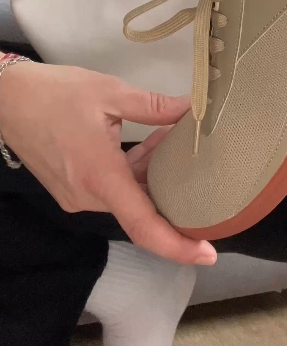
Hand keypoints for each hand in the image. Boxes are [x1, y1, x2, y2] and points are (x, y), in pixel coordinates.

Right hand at [0, 62, 216, 265]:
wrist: (7, 98)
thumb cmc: (56, 93)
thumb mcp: (110, 92)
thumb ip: (153, 106)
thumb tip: (192, 108)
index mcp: (99, 178)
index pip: (143, 225)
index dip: (177, 245)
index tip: (207, 253)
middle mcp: (87, 196)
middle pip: (140, 209)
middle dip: (171, 191)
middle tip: (204, 173)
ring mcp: (76, 195)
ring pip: (126, 195)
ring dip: (151, 174)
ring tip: (175, 143)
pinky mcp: (69, 187)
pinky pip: (110, 187)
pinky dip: (132, 171)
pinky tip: (150, 143)